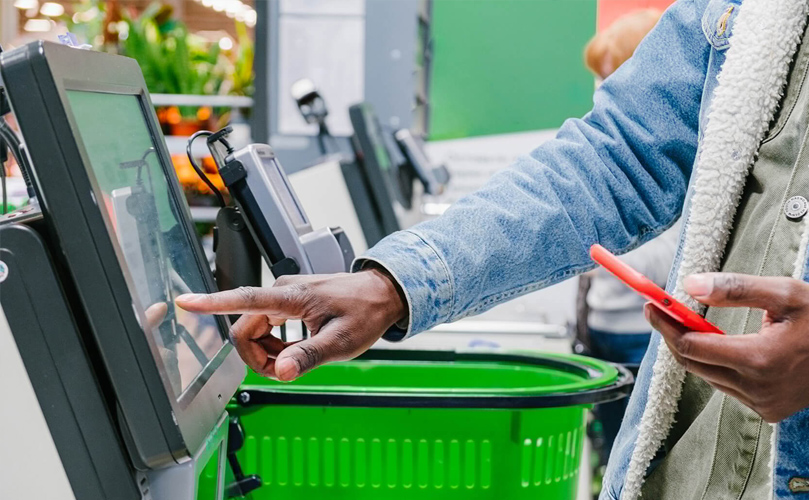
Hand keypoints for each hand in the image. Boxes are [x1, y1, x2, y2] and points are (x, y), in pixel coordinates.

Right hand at [175, 269, 406, 380]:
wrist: (382, 294)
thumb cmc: (365, 313)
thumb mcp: (340, 342)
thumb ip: (309, 356)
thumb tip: (282, 372)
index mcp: (291, 297)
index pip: (244, 299)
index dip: (212, 303)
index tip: (186, 302)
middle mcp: (282, 292)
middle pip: (245, 329)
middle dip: (258, 356)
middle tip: (287, 369)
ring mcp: (285, 296)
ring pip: (255, 330)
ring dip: (268, 352)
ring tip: (297, 358)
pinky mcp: (289, 301)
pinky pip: (268, 327)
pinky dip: (277, 344)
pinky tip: (297, 348)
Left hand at [646, 272, 808, 422]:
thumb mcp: (785, 293)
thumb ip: (736, 288)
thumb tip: (689, 285)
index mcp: (759, 359)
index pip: (690, 346)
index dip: (665, 324)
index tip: (650, 305)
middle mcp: (757, 388)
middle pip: (691, 363)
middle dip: (672, 335)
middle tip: (661, 310)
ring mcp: (762, 404)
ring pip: (707, 376)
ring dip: (695, 351)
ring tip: (691, 324)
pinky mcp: (767, 412)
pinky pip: (726, 386)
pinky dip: (716, 366)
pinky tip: (723, 347)